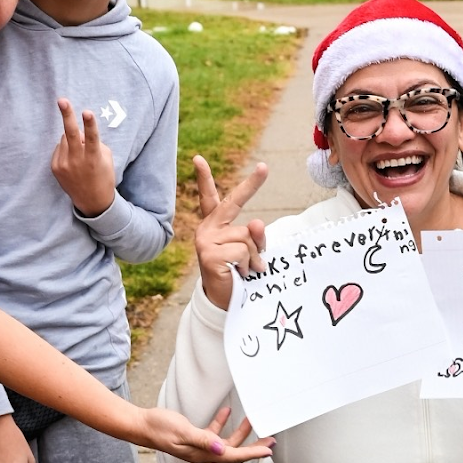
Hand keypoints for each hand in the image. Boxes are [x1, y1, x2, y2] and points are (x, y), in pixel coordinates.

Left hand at [50, 100, 116, 216]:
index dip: (90, 124)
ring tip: (79, 154)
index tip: (87, 112)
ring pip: (65, 138)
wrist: (92, 201)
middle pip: (71, 133)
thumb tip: (79, 133)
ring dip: (72, 139)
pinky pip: (60, 147)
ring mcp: (64, 164)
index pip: (92, 137)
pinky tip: (73, 162)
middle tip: (62, 100)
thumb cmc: (102, 174)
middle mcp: (77, 161)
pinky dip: (66, 149)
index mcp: (93, 158)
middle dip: (67, 115)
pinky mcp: (55, 167)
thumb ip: (94, 143)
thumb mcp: (106, 158)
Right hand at [140, 404, 273, 462]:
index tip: (269, 450)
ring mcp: (199, 446)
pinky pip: (213, 432)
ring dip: (240, 432)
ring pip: (226, 442)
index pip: (233, 456)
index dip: (252, 453)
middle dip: (253, 445)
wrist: (141, 425)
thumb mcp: (181, 431)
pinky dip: (222, 423)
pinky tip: (227, 411)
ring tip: (252, 419)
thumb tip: (222, 449)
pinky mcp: (194, 437)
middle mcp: (203, 453)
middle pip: (234, 452)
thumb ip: (202, 439)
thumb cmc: (159, 428)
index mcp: (202, 455)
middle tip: (271, 438)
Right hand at [194, 154, 268, 308]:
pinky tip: (239, 273)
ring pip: (247, 236)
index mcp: (214, 226)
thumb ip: (254, 236)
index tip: (197, 159)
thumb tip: (256, 222)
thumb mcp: (249, 252)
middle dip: (251, 184)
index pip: (209, 198)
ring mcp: (206, 241)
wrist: (224, 303)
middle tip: (265, 167)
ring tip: (245, 269)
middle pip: (233, 202)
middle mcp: (207, 229)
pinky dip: (248, 264)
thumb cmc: (237, 274)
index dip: (203, 178)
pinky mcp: (210, 254)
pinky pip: (243, 251)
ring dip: (254, 256)